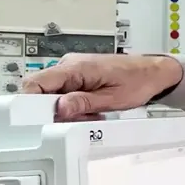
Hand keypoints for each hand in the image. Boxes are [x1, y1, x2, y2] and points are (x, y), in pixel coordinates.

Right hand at [20, 53, 183, 120]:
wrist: (153, 72)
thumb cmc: (137, 82)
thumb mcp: (111, 99)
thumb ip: (82, 103)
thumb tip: (58, 108)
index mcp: (75, 67)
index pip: (36, 82)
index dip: (30, 102)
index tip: (38, 118)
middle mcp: (69, 65)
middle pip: (42, 91)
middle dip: (54, 110)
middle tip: (75, 119)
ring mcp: (72, 69)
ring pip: (53, 94)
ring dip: (67, 109)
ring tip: (90, 114)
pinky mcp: (77, 75)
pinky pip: (65, 92)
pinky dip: (74, 104)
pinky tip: (90, 110)